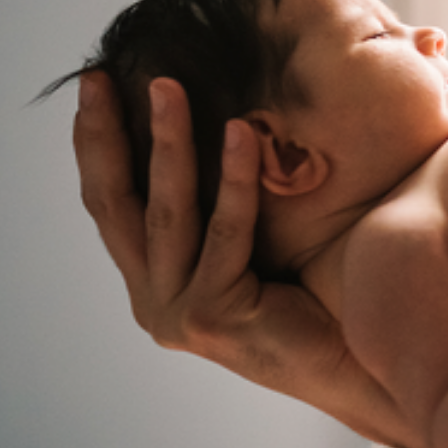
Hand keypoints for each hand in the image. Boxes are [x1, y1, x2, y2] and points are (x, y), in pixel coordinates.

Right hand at [73, 72, 422, 447]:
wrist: (352, 366)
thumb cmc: (313, 297)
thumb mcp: (249, 244)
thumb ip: (218, 204)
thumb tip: (226, 115)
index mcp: (153, 281)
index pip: (110, 205)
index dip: (96, 145)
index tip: (95, 85)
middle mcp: (153, 301)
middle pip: (115, 207)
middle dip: (105, 137)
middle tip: (99, 80)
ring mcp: (178, 314)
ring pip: (167, 213)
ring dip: (167, 143)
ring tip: (168, 87)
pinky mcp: (215, 317)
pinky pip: (225, 233)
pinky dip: (233, 180)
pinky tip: (241, 133)